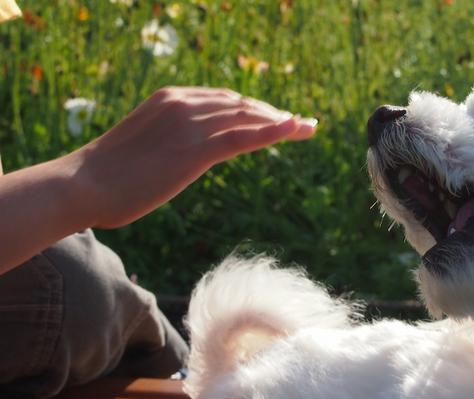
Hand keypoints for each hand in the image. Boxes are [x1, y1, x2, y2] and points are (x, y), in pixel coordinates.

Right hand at [66, 86, 316, 227]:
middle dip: (275, 115)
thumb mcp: (145, 145)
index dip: (256, 109)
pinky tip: (295, 131)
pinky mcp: (194, 151)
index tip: (277, 118)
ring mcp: (191, 125)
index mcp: (172, 98)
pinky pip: (243, 138)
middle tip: (301, 125)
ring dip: (283, 123)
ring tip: (308, 129)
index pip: (226, 100)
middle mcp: (185, 104)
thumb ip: (171, 140)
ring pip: (249, 119)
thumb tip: (185, 154)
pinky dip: (274, 133)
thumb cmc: (107, 175)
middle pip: (243, 105)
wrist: (81, 185)